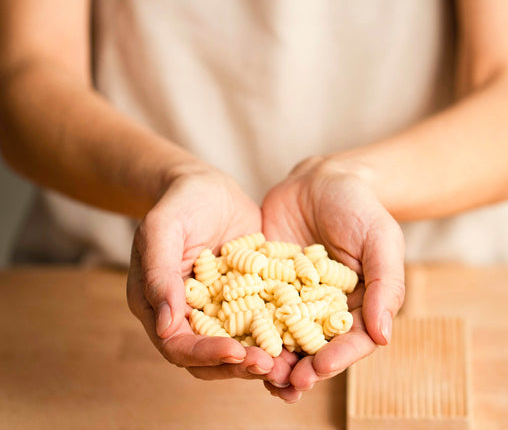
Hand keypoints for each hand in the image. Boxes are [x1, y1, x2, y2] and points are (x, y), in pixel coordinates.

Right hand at [127, 165, 295, 384]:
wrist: (208, 187)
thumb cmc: (180, 203)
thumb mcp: (163, 229)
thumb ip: (160, 273)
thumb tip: (165, 326)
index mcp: (158, 305)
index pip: (177, 345)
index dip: (205, 354)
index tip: (236, 352)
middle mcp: (188, 315)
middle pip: (209, 357)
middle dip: (239, 365)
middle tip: (271, 365)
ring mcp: (219, 309)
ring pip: (238, 346)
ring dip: (262, 358)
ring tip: (291, 363)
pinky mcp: (246, 299)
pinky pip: (261, 324)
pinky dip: (278, 335)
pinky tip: (302, 339)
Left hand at [261, 156, 404, 401]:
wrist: (319, 180)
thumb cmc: (358, 207)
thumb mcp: (380, 239)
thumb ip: (384, 284)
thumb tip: (384, 337)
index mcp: (356, 304)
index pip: (351, 340)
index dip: (337, 358)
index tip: (320, 369)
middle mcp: (322, 308)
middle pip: (314, 346)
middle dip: (300, 367)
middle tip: (283, 383)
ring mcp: (290, 297)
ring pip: (281, 334)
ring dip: (271, 356)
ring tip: (256, 370)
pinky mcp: (263, 282)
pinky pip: (253, 305)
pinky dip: (244, 323)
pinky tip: (232, 335)